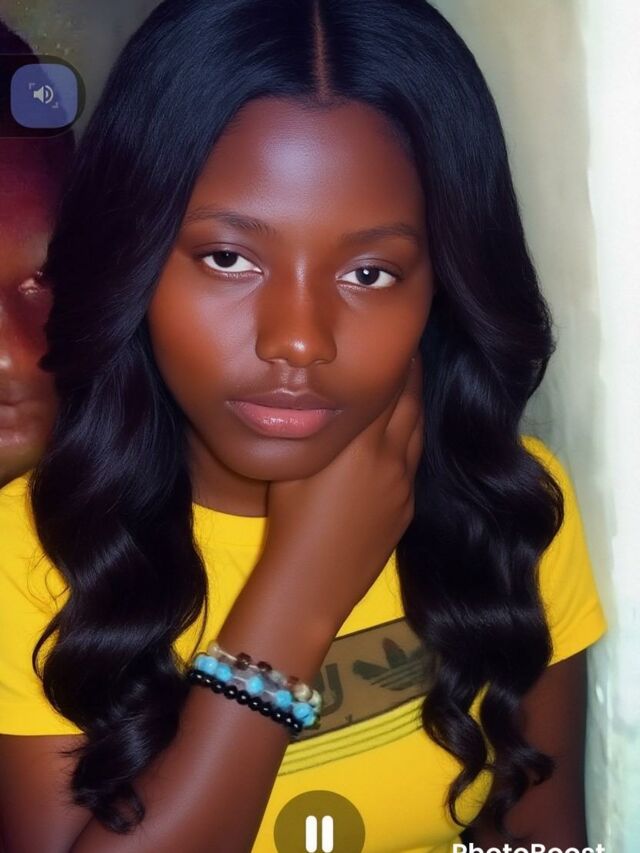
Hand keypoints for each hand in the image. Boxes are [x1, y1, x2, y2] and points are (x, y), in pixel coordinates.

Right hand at [262, 352, 423, 631]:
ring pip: (418, 431)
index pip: (388, 385)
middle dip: (411, 372)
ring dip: (415, 405)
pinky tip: (399, 437)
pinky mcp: (407, 507)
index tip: (393, 336)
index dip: (394, 357)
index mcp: (359, 440)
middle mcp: (390, 455)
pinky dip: (409, 440)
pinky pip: (413, 463)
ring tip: (408, 385)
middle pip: (411, 401)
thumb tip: (323, 402)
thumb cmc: (288, 519)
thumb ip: (317, 427)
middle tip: (406, 349)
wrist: (312, 582)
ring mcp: (403, 483)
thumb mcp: (295, 462)